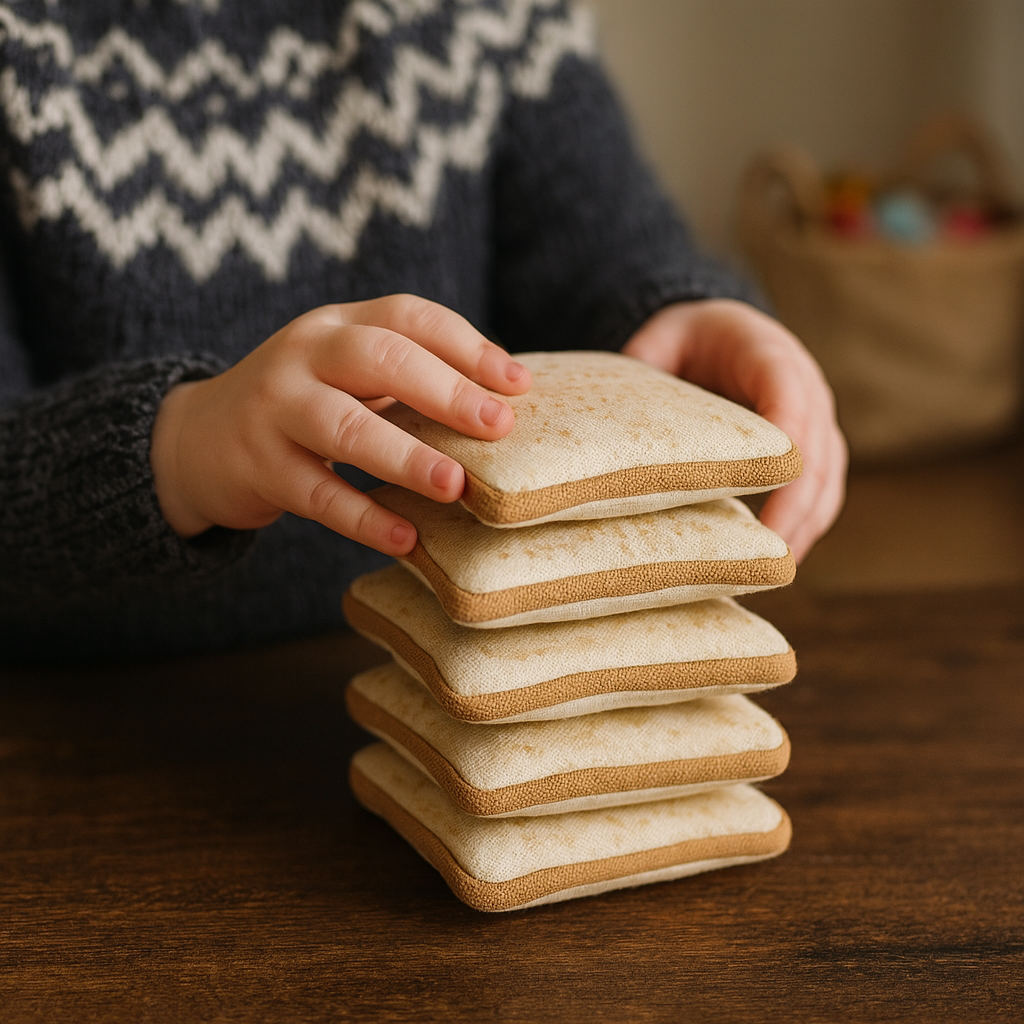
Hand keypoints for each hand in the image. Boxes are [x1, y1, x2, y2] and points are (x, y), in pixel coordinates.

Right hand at [150, 295, 530, 555]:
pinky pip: (316, 494)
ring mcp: (274, 409)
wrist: (198, 439)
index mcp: (337, 325)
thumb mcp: (344, 373)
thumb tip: (505, 402)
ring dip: (404, 456)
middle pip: (378, 358)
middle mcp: (302, 355)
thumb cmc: (303, 405)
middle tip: (497, 427)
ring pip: (344, 427)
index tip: (518, 383)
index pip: (407, 317)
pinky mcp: (257, 466)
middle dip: (444, 391)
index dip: (467, 346)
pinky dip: (363, 517)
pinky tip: (405, 537)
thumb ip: (408, 378)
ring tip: (454, 485)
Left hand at [622, 299, 846, 561]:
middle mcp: (806, 389)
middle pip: (816, 450)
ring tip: (773, 570)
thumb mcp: (663, 339)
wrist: (722, 336)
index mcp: (769, 353)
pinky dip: (805, 528)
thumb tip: (613, 422)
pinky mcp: (817, 454)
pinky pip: (822, 494)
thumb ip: (645, 366)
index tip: (767, 480)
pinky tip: (778, 560)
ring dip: (803, 525)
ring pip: (826, 480)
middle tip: (766, 550)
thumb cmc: (688, 341)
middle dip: (794, 502)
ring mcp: (817, 424)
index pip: (787, 393)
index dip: (784, 435)